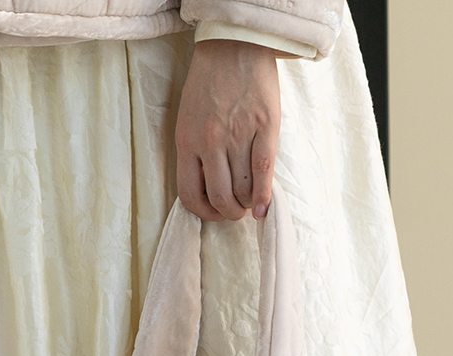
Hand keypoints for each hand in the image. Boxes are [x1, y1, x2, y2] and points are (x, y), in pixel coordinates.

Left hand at [176, 39, 280, 221]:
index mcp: (186, 141)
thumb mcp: (190, 119)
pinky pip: (264, 171)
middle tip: (238, 210)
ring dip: (249, 204)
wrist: (234, 44)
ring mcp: (238, 134)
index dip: (204, 213)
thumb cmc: (211, 83)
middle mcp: (209, 141)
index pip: (190, 195)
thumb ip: (197, 152)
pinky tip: (265, 205)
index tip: (215, 212)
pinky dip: (265, 195)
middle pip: (220, 198)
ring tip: (252, 201)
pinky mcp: (265, 126)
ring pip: (243, 190)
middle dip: (231, 213)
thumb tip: (211, 188)